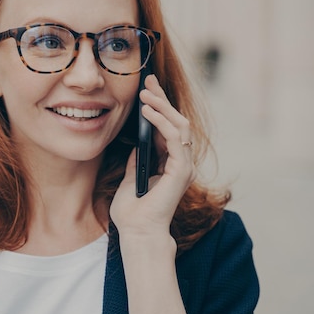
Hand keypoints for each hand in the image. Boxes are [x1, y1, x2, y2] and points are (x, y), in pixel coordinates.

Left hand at [110, 74, 195, 237]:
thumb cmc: (132, 211)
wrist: (137, 232)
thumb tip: (137, 143)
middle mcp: (181, 162)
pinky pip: (175, 138)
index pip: (168, 127)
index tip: (147, 88)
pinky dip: (162, 122)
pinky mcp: (181, 169)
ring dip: (162, 106)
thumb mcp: (130, 177)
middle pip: (176, 121)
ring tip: (145, 94)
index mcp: (170, 162)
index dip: (159, 106)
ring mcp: (183, 165)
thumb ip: (138, 160)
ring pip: (180, 125)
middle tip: (148, 81)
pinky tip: (149, 111)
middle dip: (162, 99)